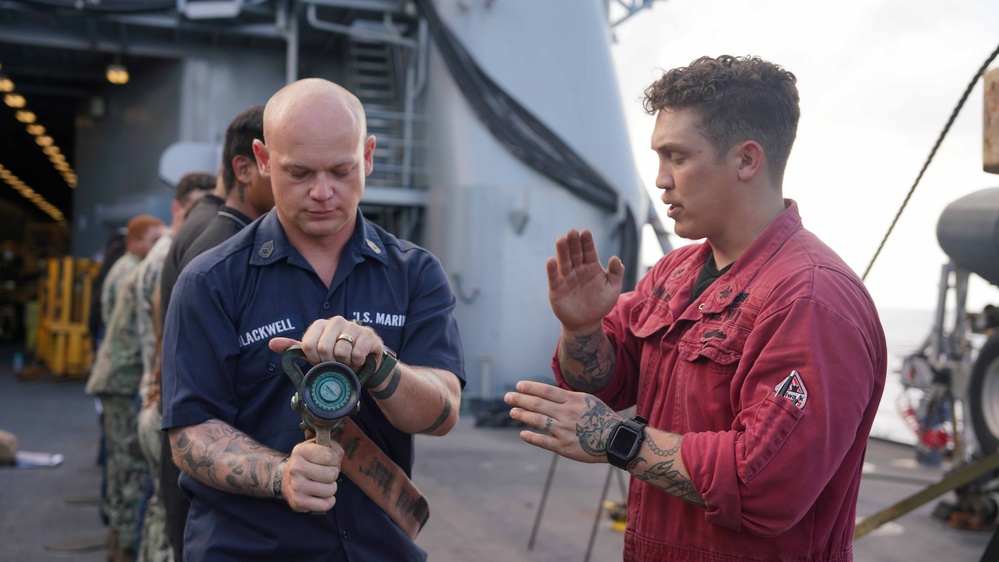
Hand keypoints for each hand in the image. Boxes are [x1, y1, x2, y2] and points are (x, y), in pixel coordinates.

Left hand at [269, 316, 385, 374]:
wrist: (363, 362)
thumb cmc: (335, 357)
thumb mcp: (314, 354)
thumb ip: (294, 348)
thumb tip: (271, 343)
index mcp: (320, 325)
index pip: (308, 345)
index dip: (314, 359)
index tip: (320, 362)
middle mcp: (336, 321)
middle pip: (324, 348)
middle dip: (329, 363)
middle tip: (335, 364)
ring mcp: (354, 326)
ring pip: (342, 351)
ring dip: (345, 363)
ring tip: (347, 361)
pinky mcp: (369, 335)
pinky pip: (358, 353)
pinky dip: (357, 362)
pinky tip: (359, 360)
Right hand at [281, 438, 343, 512]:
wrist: (285, 479)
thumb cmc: (307, 462)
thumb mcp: (316, 447)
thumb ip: (332, 446)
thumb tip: (338, 455)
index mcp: (300, 451)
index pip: (330, 456)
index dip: (335, 460)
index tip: (329, 461)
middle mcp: (296, 468)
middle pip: (331, 474)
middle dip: (333, 474)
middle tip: (326, 474)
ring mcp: (296, 486)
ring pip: (330, 490)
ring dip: (331, 488)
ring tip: (323, 484)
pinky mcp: (299, 502)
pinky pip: (325, 505)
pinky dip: (328, 501)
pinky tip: (322, 496)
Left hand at [504, 380, 622, 463]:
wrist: (616, 440)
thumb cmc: (601, 418)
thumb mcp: (587, 400)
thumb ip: (567, 398)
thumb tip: (545, 394)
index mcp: (573, 400)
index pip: (546, 391)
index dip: (530, 387)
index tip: (518, 385)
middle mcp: (567, 414)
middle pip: (538, 404)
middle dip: (520, 399)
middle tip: (507, 397)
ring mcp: (564, 431)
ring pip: (538, 421)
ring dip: (522, 415)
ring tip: (512, 412)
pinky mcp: (564, 447)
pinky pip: (543, 441)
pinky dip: (531, 437)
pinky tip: (522, 433)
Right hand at [547, 229, 624, 332]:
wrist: (587, 323)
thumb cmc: (600, 303)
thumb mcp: (612, 289)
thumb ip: (616, 273)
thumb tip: (616, 258)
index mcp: (591, 266)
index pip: (589, 251)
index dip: (587, 242)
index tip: (586, 232)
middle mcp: (577, 269)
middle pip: (575, 253)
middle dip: (573, 243)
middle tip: (572, 232)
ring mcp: (567, 279)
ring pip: (564, 263)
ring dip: (562, 252)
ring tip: (561, 240)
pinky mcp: (557, 290)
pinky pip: (554, 279)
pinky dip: (552, 270)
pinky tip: (551, 260)